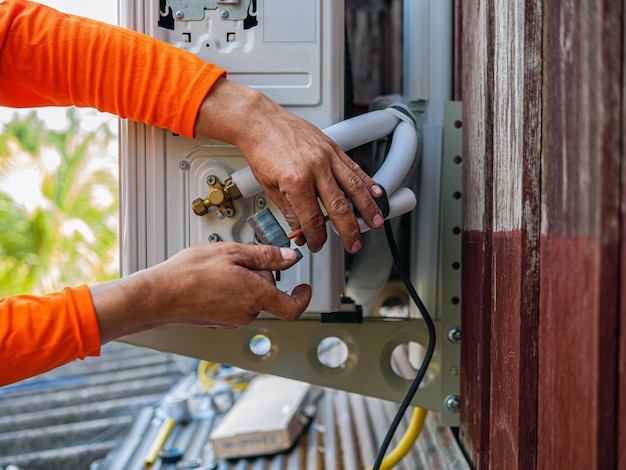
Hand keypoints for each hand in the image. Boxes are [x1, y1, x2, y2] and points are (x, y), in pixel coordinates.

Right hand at [91, 243, 310, 343]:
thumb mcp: (233, 252)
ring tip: (220, 268)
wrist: (159, 295)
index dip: (304, 298)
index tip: (304, 287)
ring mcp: (232, 320)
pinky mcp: (219, 321)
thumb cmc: (190, 273)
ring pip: (251, 297)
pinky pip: (235, 303)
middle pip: (268, 294)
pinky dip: (230, 290)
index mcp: (256, 296)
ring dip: (243, 281)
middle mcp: (247, 313)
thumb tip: (289, 257)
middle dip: (261, 275)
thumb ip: (266, 256)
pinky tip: (211, 279)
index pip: (293, 307)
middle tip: (240, 259)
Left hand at [194, 78, 384, 253]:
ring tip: (376, 222)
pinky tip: (376, 193)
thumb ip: (289, 211)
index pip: (312, 219)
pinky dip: (367, 182)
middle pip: (339, 207)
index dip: (316, 237)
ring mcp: (326, 156)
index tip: (317, 244)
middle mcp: (315, 168)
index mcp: (296, 181)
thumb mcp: (270, 187)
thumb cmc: (262, 150)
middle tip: (354, 244)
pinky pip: (354, 167)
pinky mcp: (332, 147)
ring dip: (368, 208)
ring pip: (354, 187)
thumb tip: (300, 230)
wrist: (260, 121)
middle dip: (349, 230)